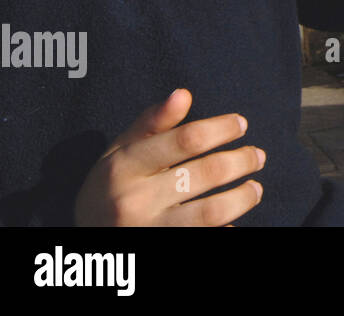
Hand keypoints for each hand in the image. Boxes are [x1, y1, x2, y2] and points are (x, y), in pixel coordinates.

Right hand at [74, 89, 265, 225]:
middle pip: (206, 174)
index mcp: (124, 166)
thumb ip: (152, 122)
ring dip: (243, 197)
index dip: (221, 128)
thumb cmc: (111, 186)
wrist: (84, 241)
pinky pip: (205, 238)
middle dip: (241, 161)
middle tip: (258, 156)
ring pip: (211, 212)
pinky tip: (235, 220)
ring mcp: (147, 230)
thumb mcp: (120, 151)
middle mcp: (134, 200)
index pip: (186, 139)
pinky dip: (226, 230)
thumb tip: (184, 94)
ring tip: (255, 188)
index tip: (242, 124)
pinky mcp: (159, 249)